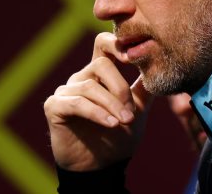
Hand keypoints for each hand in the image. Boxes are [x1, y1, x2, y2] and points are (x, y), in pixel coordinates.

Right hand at [44, 32, 153, 170]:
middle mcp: (81, 78)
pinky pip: (76, 103)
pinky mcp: (54, 107)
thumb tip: (157, 67)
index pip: (103, 44)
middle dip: (120, 88)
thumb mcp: (137, 112)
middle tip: (131, 113)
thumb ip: (145, 90)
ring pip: (90, 86)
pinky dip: (96, 113)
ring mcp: (66, 92)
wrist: (100, 167)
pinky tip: (110, 124)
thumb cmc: (117, 137)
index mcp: (99, 74)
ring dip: (111, 105)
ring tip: (124, 122)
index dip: (116, 44)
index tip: (134, 60)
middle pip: (101, 64)